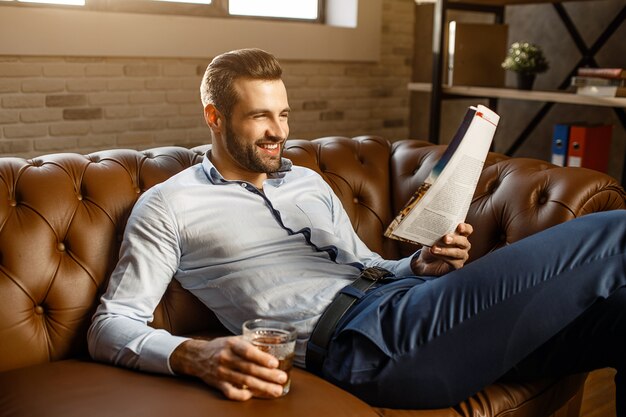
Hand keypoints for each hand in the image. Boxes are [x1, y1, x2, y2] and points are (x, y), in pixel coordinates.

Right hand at [169, 336, 287, 400]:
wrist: (197, 356)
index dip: (261, 358)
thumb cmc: (221, 347)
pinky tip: (253, 395)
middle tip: (282, 379)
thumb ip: (252, 341)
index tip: (274, 363)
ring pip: (244, 382)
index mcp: (231, 344)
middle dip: (267, 375)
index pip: (247, 351)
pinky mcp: (218, 384)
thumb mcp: (234, 339)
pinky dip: (242, 395)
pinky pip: (231, 392)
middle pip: (249, 368)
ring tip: (276, 390)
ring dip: (262, 387)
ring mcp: (221, 372)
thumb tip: (276, 341)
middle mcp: (225, 358)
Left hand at [410, 223, 472, 276]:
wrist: (425, 261)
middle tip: (445, 238)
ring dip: (446, 250)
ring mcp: (462, 255)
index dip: (465, 228)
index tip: (459, 226)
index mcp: (460, 235)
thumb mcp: (432, 237)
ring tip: (434, 248)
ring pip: (458, 252)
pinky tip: (435, 254)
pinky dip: (443, 257)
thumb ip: (436, 231)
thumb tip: (432, 225)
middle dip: (455, 239)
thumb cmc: (432, 246)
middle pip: (464, 241)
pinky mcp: (458, 265)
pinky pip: (453, 262)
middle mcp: (463, 245)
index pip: (468, 230)